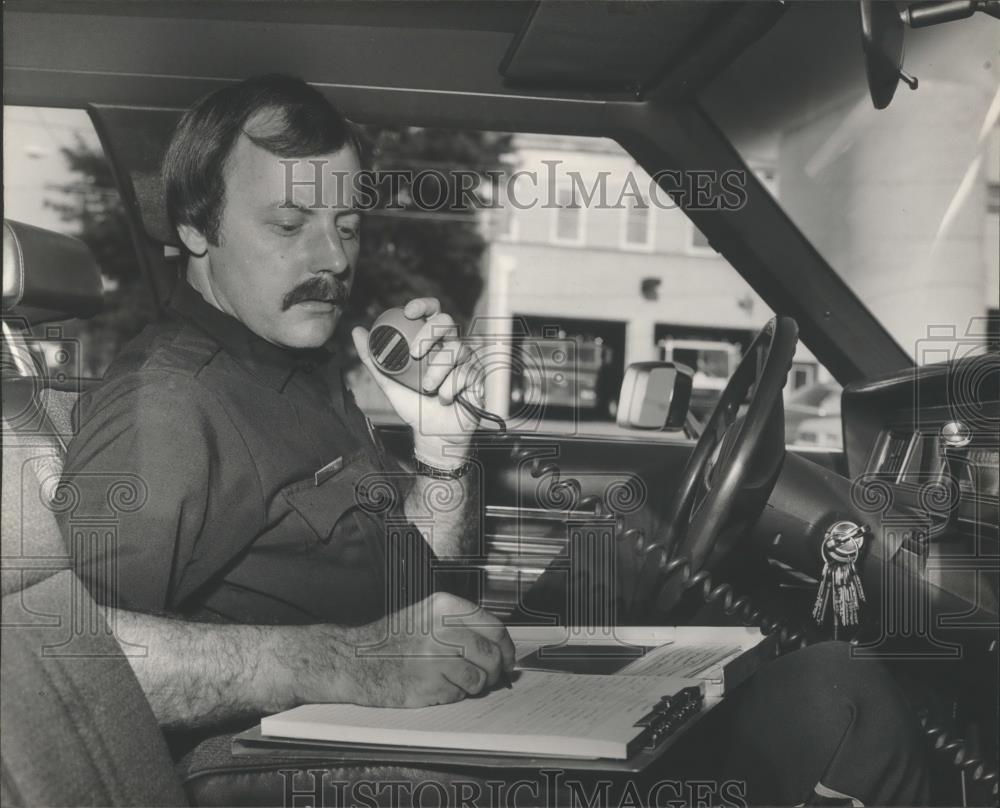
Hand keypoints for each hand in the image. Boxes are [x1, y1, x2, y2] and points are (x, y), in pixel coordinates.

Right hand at [314, 592, 515, 707]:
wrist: (355, 659)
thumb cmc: (392, 641)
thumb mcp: (428, 617)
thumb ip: (462, 627)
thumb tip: (499, 648)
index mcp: (446, 607)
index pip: (495, 627)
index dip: (506, 647)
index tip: (507, 659)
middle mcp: (444, 628)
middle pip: (492, 655)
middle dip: (495, 671)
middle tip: (488, 677)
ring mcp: (437, 656)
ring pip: (480, 678)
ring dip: (473, 685)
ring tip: (453, 680)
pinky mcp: (430, 682)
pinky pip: (460, 693)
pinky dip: (454, 694)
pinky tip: (436, 686)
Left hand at [352, 298, 482, 467]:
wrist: (432, 433)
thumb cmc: (414, 406)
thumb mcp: (388, 381)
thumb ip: (373, 358)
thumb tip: (357, 331)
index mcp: (432, 342)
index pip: (432, 312)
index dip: (423, 305)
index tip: (408, 313)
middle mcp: (451, 346)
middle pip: (447, 321)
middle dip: (429, 333)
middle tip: (414, 353)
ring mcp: (466, 360)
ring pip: (456, 349)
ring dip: (437, 371)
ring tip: (427, 389)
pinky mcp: (477, 376)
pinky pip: (465, 373)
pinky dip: (449, 389)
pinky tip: (445, 400)